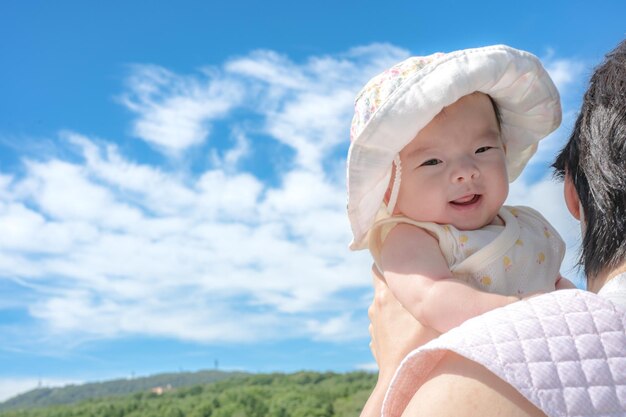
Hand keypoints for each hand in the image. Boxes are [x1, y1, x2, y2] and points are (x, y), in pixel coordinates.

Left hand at [368, 265, 439, 382]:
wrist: (400, 378)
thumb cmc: (420, 344)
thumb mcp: (431, 315)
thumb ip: (431, 294)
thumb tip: (435, 278)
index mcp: (385, 294)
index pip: (378, 265)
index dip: (388, 261)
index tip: (402, 260)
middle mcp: (375, 306)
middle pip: (384, 286)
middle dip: (398, 286)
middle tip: (417, 289)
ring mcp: (373, 324)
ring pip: (385, 307)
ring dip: (396, 307)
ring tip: (415, 315)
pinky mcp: (374, 340)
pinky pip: (385, 325)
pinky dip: (394, 325)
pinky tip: (409, 333)